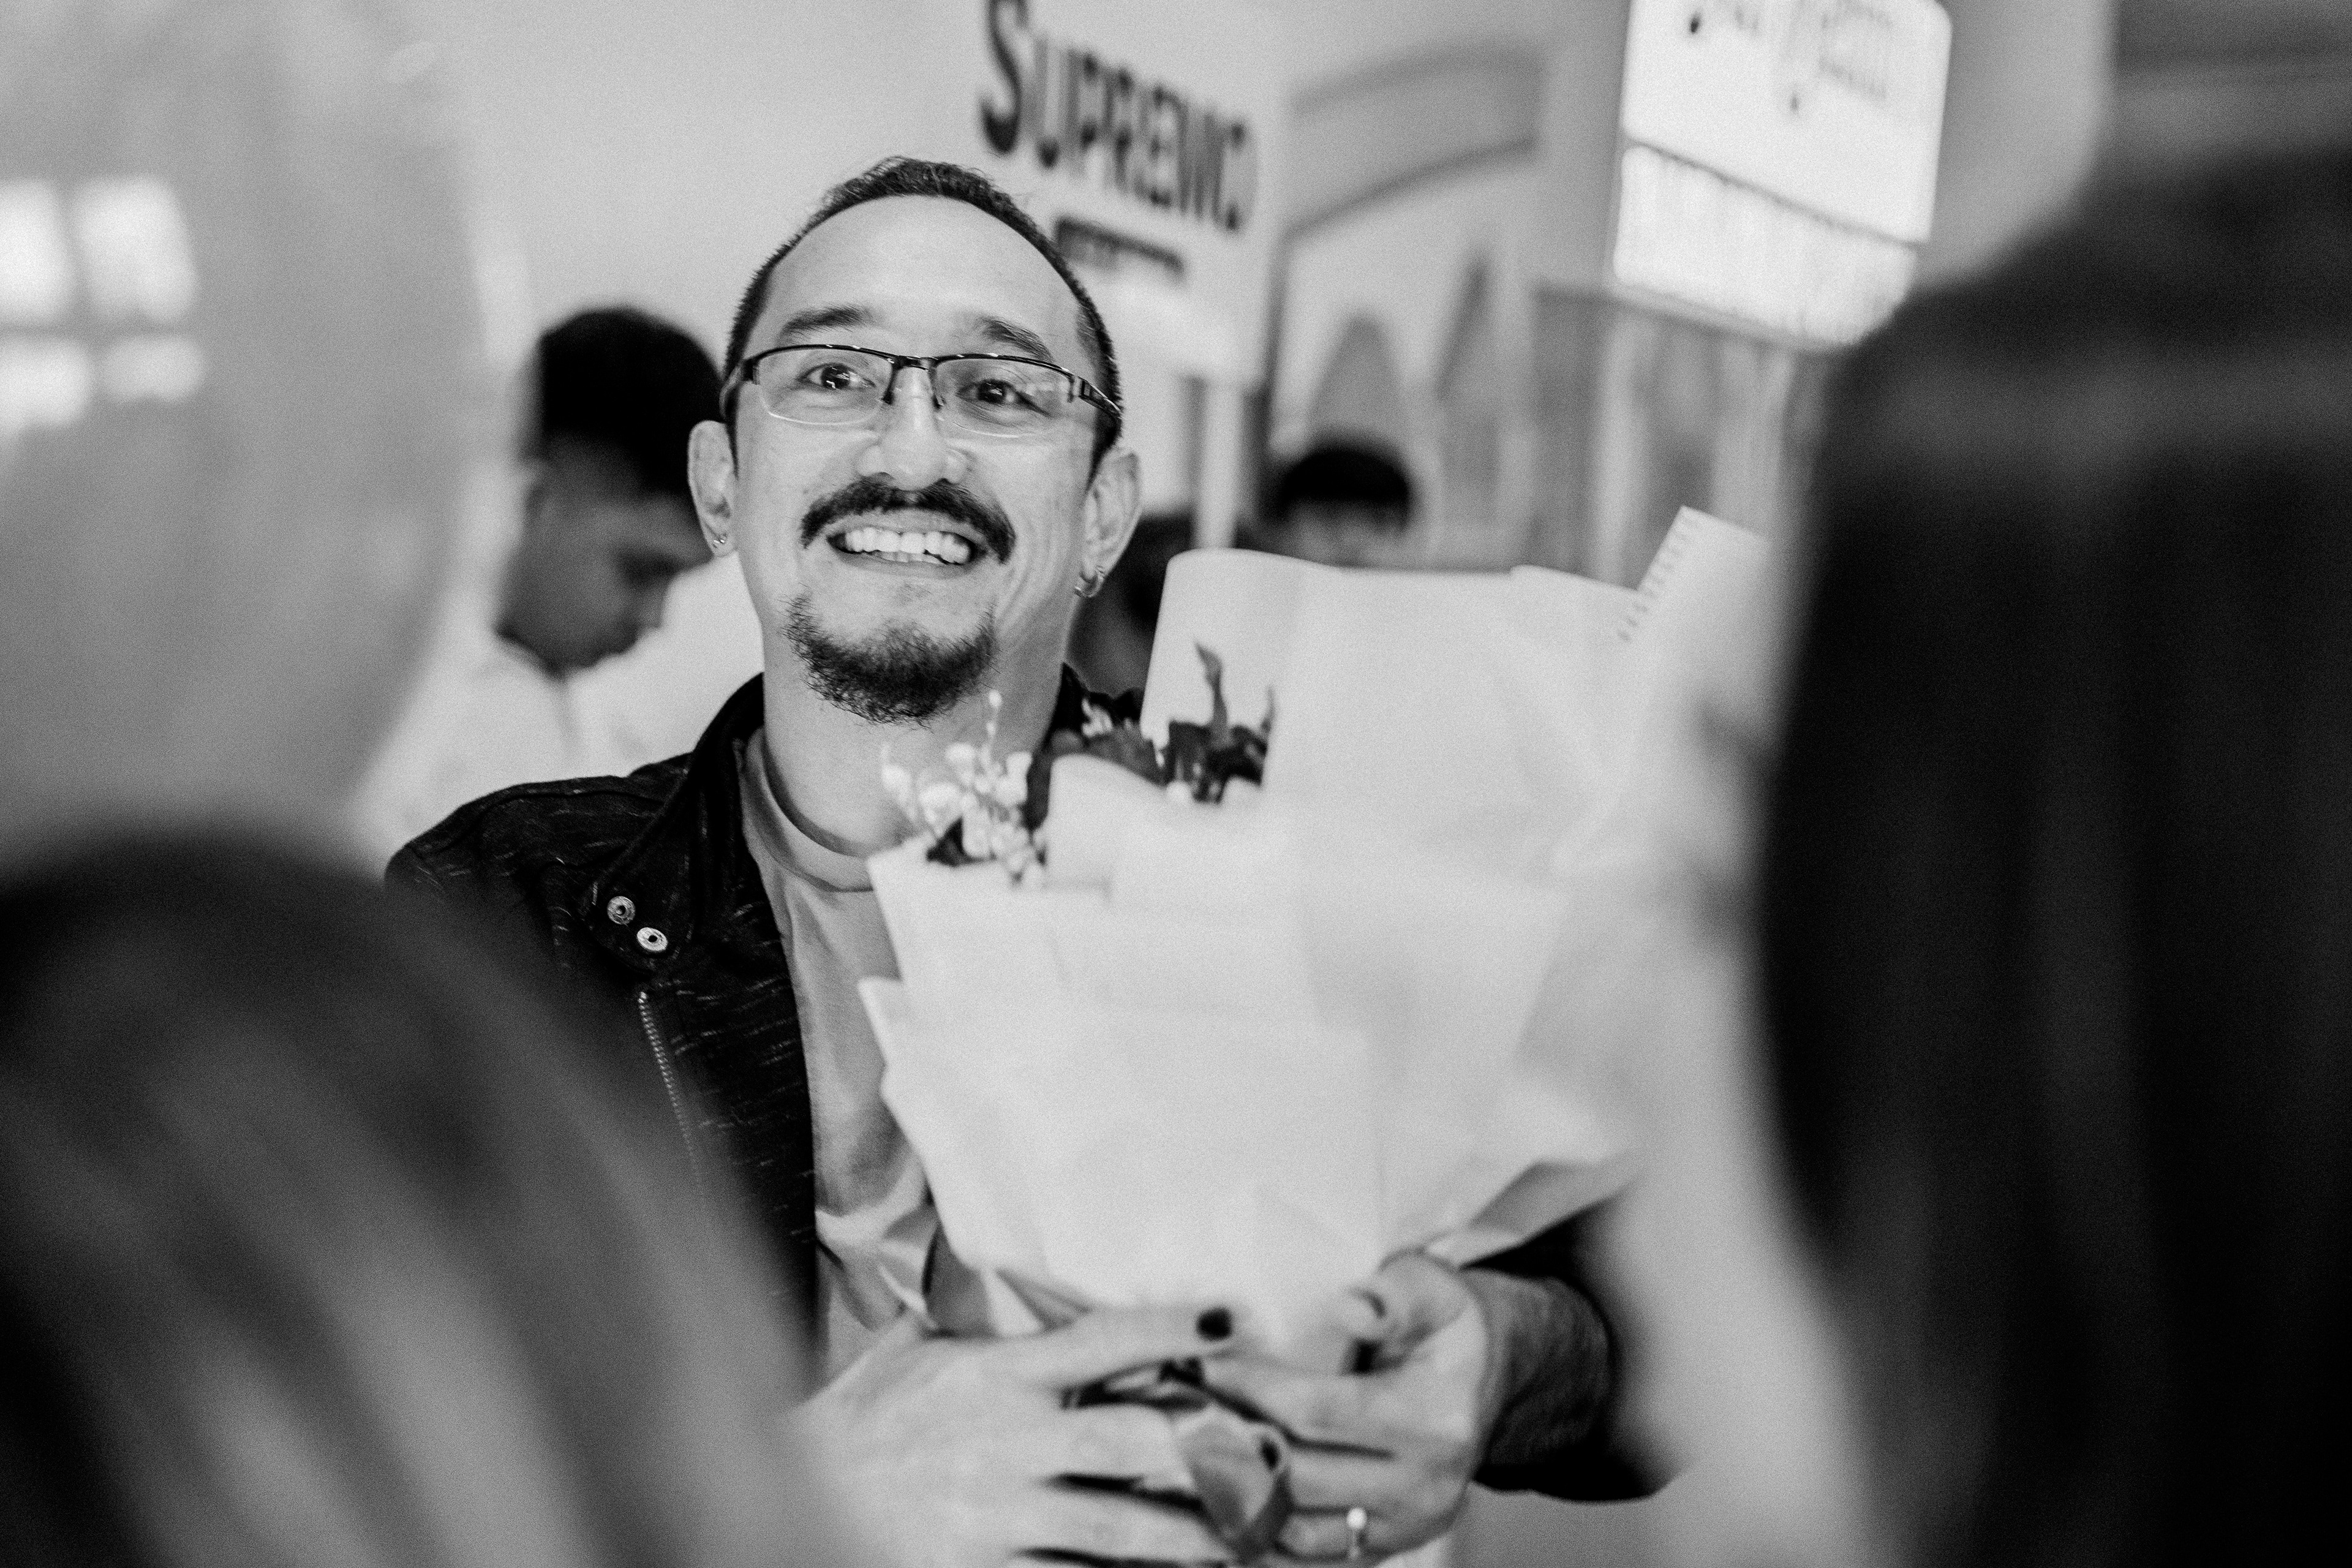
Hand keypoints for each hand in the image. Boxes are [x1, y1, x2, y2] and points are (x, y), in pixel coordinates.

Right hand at [796, 1303, 1238, 1567]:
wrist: (789, 1502)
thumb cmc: (862, 1421)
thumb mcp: (910, 1350)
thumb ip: (962, 1308)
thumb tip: (978, 1234)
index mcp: (995, 1377)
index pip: (1100, 1341)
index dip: (1170, 1330)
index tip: (1228, 1319)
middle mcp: (1006, 1444)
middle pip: (1130, 1439)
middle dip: (1206, 1446)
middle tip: (1270, 1451)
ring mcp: (1000, 1518)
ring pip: (1119, 1528)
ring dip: (1191, 1534)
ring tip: (1246, 1539)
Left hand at [1199, 1255, 1544, 1562]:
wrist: (1484, 1378)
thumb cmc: (1446, 1324)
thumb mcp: (1431, 1287)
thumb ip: (1392, 1295)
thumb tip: (1350, 1307)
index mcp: (1434, 1422)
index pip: (1313, 1413)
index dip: (1246, 1389)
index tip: (1193, 1366)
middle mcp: (1424, 1489)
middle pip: (1296, 1476)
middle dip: (1228, 1440)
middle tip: (1174, 1408)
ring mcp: (1405, 1529)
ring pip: (1293, 1528)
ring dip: (1235, 1491)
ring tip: (1188, 1447)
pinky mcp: (1386, 1549)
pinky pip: (1308, 1554)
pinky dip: (1259, 1525)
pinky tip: (1219, 1490)